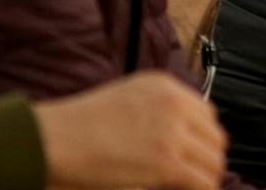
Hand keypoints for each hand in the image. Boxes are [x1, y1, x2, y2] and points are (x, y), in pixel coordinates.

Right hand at [34, 71, 226, 189]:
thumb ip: (154, 111)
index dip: (202, 139)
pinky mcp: (168, 162)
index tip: (194, 156)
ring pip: (214, 160)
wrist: (51, 140)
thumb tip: (177, 138)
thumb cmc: (75, 127)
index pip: (206, 114)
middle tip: (193, 177)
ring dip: (204, 177)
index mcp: (165, 85)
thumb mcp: (124, 100)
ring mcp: (173, 132)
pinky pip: (203, 181)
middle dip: (206, 159)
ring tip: (188, 187)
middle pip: (215, 137)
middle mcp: (175, 103)